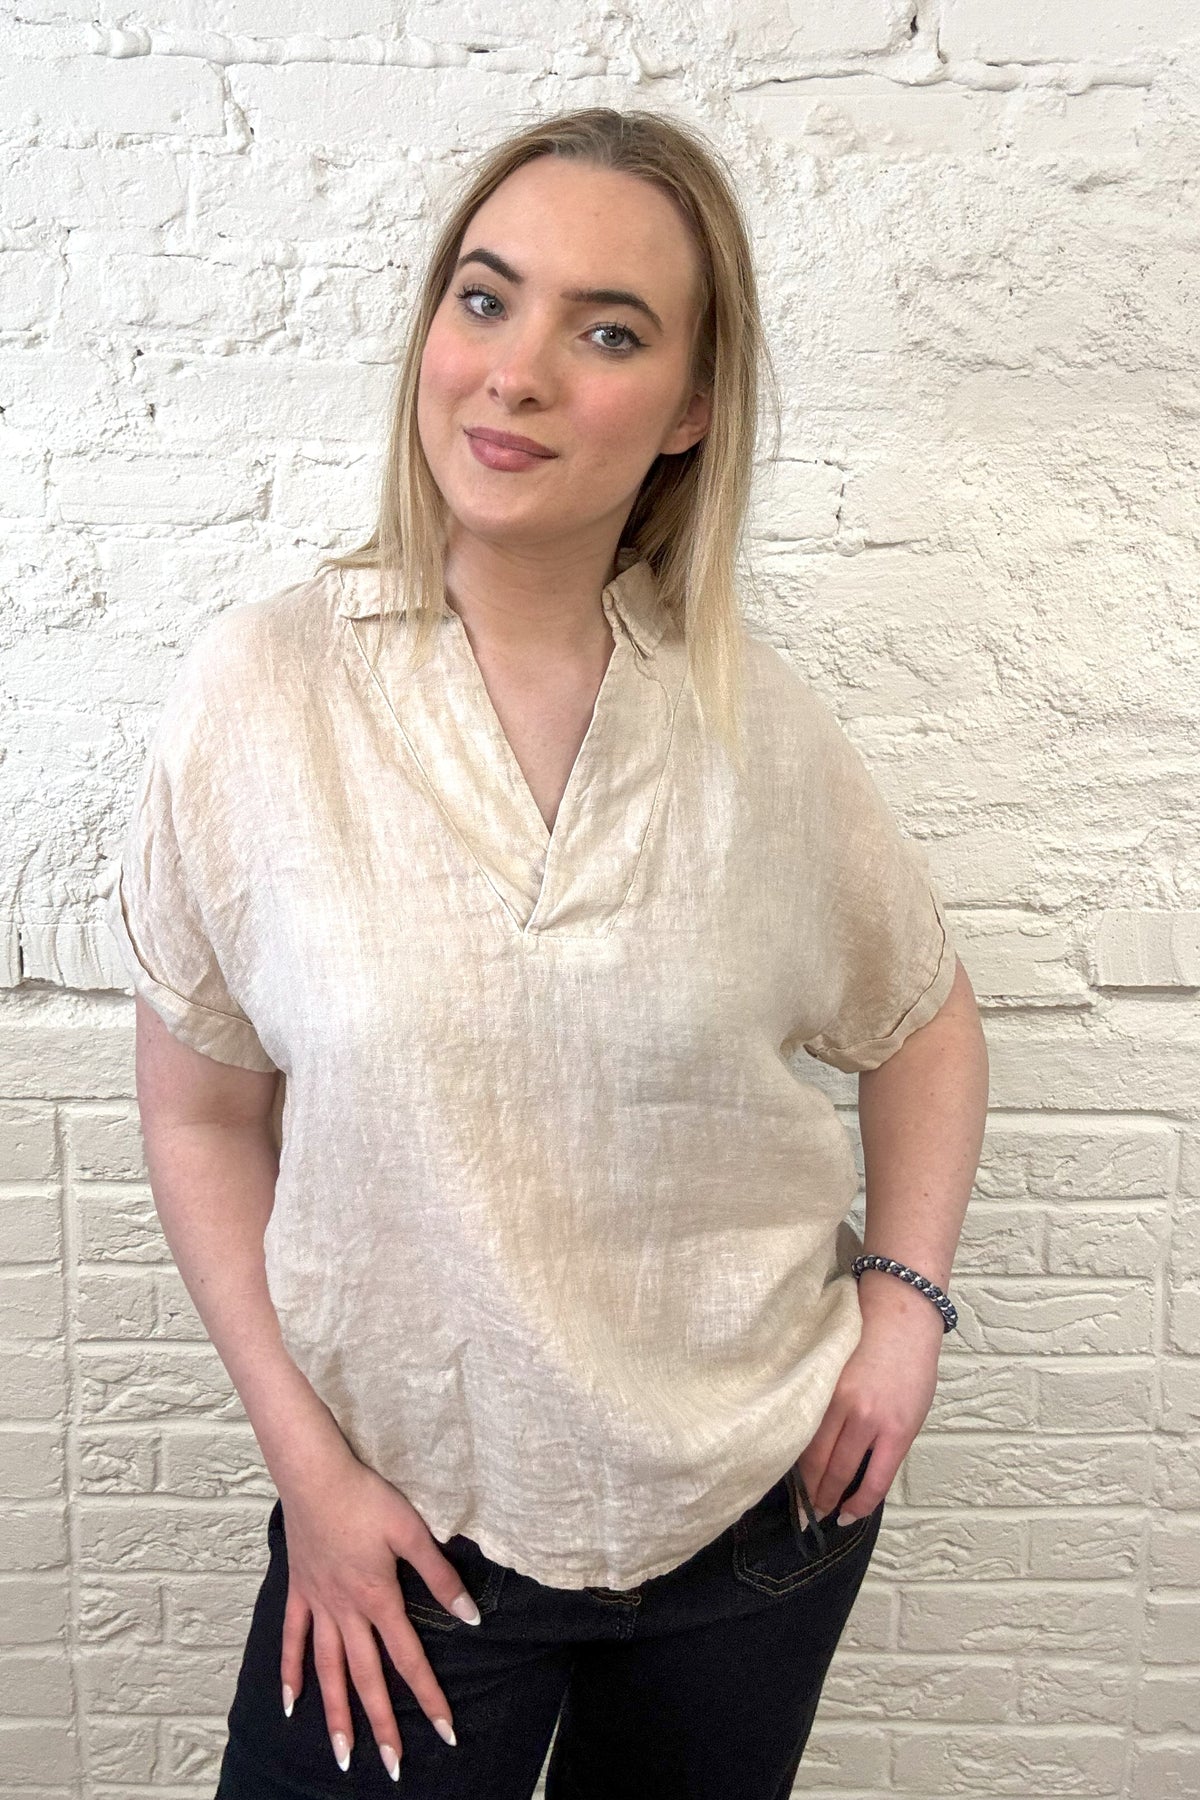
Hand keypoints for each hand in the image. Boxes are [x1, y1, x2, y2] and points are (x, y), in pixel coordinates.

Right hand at [275, 1448, 479, 1781]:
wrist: (315, 1476)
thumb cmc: (367, 1498)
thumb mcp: (412, 1531)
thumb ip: (440, 1575)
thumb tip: (470, 1615)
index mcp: (379, 1599)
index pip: (409, 1660)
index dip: (429, 1698)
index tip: (446, 1732)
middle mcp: (346, 1612)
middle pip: (366, 1679)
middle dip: (382, 1726)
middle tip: (392, 1768)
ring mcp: (318, 1604)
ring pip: (327, 1671)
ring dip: (335, 1715)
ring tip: (343, 1754)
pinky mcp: (298, 1591)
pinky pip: (292, 1639)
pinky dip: (290, 1672)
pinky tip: (290, 1704)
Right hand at [793, 1300, 944, 1526]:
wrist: (899, 1315)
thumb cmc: (913, 1366)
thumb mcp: (914, 1414)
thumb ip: (889, 1446)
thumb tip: (862, 1477)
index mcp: (896, 1429)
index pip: (872, 1483)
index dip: (856, 1507)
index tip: (844, 1517)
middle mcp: (865, 1417)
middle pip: (835, 1470)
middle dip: (822, 1498)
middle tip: (813, 1515)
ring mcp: (838, 1397)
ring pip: (813, 1450)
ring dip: (807, 1478)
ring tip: (802, 1494)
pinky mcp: (820, 1381)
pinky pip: (805, 1424)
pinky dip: (799, 1446)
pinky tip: (796, 1458)